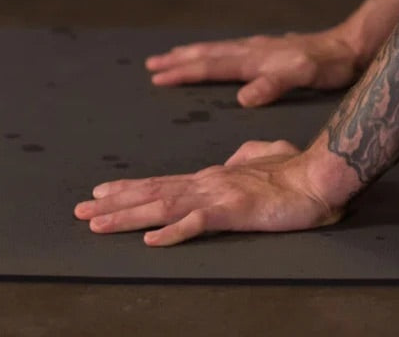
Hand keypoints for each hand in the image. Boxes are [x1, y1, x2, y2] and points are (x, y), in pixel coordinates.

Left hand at [73, 140, 342, 245]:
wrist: (318, 176)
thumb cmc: (296, 169)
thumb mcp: (264, 158)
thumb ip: (245, 157)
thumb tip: (232, 160)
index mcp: (213, 176)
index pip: (162, 183)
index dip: (129, 188)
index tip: (101, 192)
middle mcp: (207, 183)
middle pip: (152, 194)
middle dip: (114, 204)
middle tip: (80, 210)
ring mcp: (217, 197)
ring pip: (163, 207)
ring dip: (127, 216)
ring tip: (97, 224)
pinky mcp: (233, 211)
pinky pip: (197, 224)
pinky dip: (172, 233)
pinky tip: (150, 241)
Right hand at [145, 29, 361, 106]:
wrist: (349, 47)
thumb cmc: (328, 65)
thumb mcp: (304, 76)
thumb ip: (273, 85)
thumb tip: (242, 98)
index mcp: (255, 59)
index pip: (211, 66)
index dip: (184, 72)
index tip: (158, 77)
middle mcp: (253, 50)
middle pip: (207, 54)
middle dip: (179, 60)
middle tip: (152, 64)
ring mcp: (260, 48)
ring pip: (217, 50)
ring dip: (192, 54)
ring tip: (171, 56)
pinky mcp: (269, 51)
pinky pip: (231, 51)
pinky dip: (213, 53)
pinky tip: (215, 55)